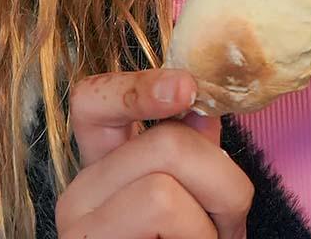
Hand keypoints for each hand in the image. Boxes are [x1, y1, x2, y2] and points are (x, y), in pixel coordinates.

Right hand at [57, 68, 252, 237]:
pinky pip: (167, 223)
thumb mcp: (190, 199)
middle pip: (164, 144)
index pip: (92, 101)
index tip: (187, 87)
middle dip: (223, 180)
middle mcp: (79, 195)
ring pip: (165, 189)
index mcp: (102, 167)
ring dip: (211, 223)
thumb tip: (203, 111)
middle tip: (231, 225)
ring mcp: (80, 233)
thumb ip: (190, 153)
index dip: (138, 85)